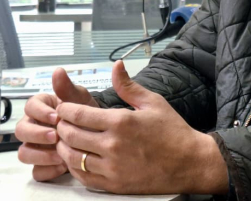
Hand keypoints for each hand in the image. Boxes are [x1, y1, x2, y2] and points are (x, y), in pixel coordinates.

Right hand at [16, 68, 98, 181]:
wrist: (99, 134)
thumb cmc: (87, 112)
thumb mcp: (81, 99)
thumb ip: (67, 88)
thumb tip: (58, 71)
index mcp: (40, 108)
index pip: (29, 106)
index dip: (40, 112)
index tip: (56, 116)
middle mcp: (33, 127)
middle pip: (21, 131)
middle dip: (37, 134)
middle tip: (55, 136)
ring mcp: (35, 147)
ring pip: (24, 153)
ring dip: (40, 154)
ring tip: (60, 154)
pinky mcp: (42, 164)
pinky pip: (36, 171)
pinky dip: (47, 170)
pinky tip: (63, 167)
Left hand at [55, 61, 227, 194]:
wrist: (190, 162)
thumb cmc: (173, 131)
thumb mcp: (153, 102)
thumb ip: (128, 86)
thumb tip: (116, 66)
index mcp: (121, 122)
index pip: (78, 115)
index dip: (65, 110)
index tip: (63, 107)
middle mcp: (113, 145)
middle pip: (70, 135)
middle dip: (61, 126)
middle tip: (61, 122)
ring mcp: (112, 167)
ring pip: (72, 157)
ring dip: (64, 147)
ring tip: (66, 139)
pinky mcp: (114, 184)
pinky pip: (82, 177)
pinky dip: (73, 167)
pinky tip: (77, 158)